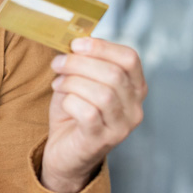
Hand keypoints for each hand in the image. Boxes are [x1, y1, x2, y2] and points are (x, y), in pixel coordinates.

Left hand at [43, 37, 146, 192]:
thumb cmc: (74, 113)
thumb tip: (76, 40)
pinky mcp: (102, 140)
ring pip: (103, 93)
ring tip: (58, 83)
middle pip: (114, 74)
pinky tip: (63, 101)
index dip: (101, 47)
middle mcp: (134, 108)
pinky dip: (70, 101)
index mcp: (134, 87)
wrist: (65, 153)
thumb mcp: (81, 82)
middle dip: (79, 63)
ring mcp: (121, 126)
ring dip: (73, 82)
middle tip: (58, 63)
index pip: (130, 58)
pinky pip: (88, 113)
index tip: (76, 44)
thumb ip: (84, 62)